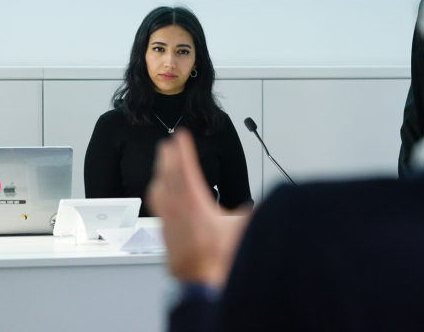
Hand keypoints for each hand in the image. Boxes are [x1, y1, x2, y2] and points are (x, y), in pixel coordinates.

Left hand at [147, 129, 250, 287]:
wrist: (200, 286)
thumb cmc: (219, 261)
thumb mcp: (242, 232)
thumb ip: (253, 214)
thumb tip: (265, 204)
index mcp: (196, 206)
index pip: (186, 170)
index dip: (184, 151)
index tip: (181, 136)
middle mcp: (177, 211)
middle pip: (169, 176)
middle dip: (168, 157)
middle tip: (168, 143)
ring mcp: (169, 222)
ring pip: (160, 190)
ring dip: (161, 173)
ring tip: (162, 163)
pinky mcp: (165, 234)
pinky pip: (158, 205)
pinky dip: (159, 191)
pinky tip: (159, 192)